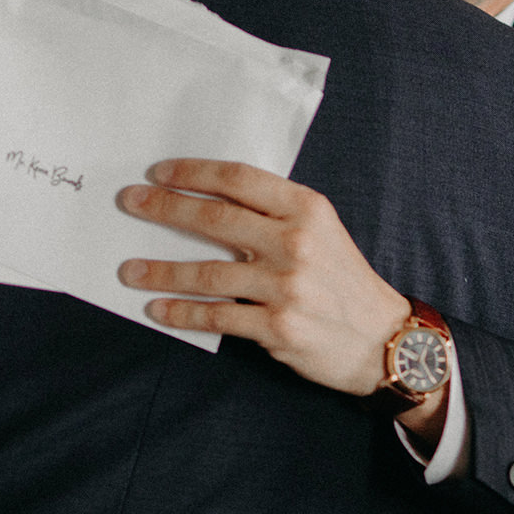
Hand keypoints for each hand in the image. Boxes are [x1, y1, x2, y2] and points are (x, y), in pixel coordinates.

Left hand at [116, 159, 416, 400]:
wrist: (383, 340)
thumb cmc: (344, 281)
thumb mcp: (321, 230)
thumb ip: (275, 213)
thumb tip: (210, 199)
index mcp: (307, 209)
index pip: (239, 179)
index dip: (193, 173)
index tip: (159, 173)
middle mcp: (295, 243)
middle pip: (215, 219)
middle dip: (164, 209)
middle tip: (130, 203)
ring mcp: (285, 287)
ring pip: (206, 273)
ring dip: (160, 270)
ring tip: (130, 269)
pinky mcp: (277, 327)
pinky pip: (217, 317)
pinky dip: (182, 313)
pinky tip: (158, 308)